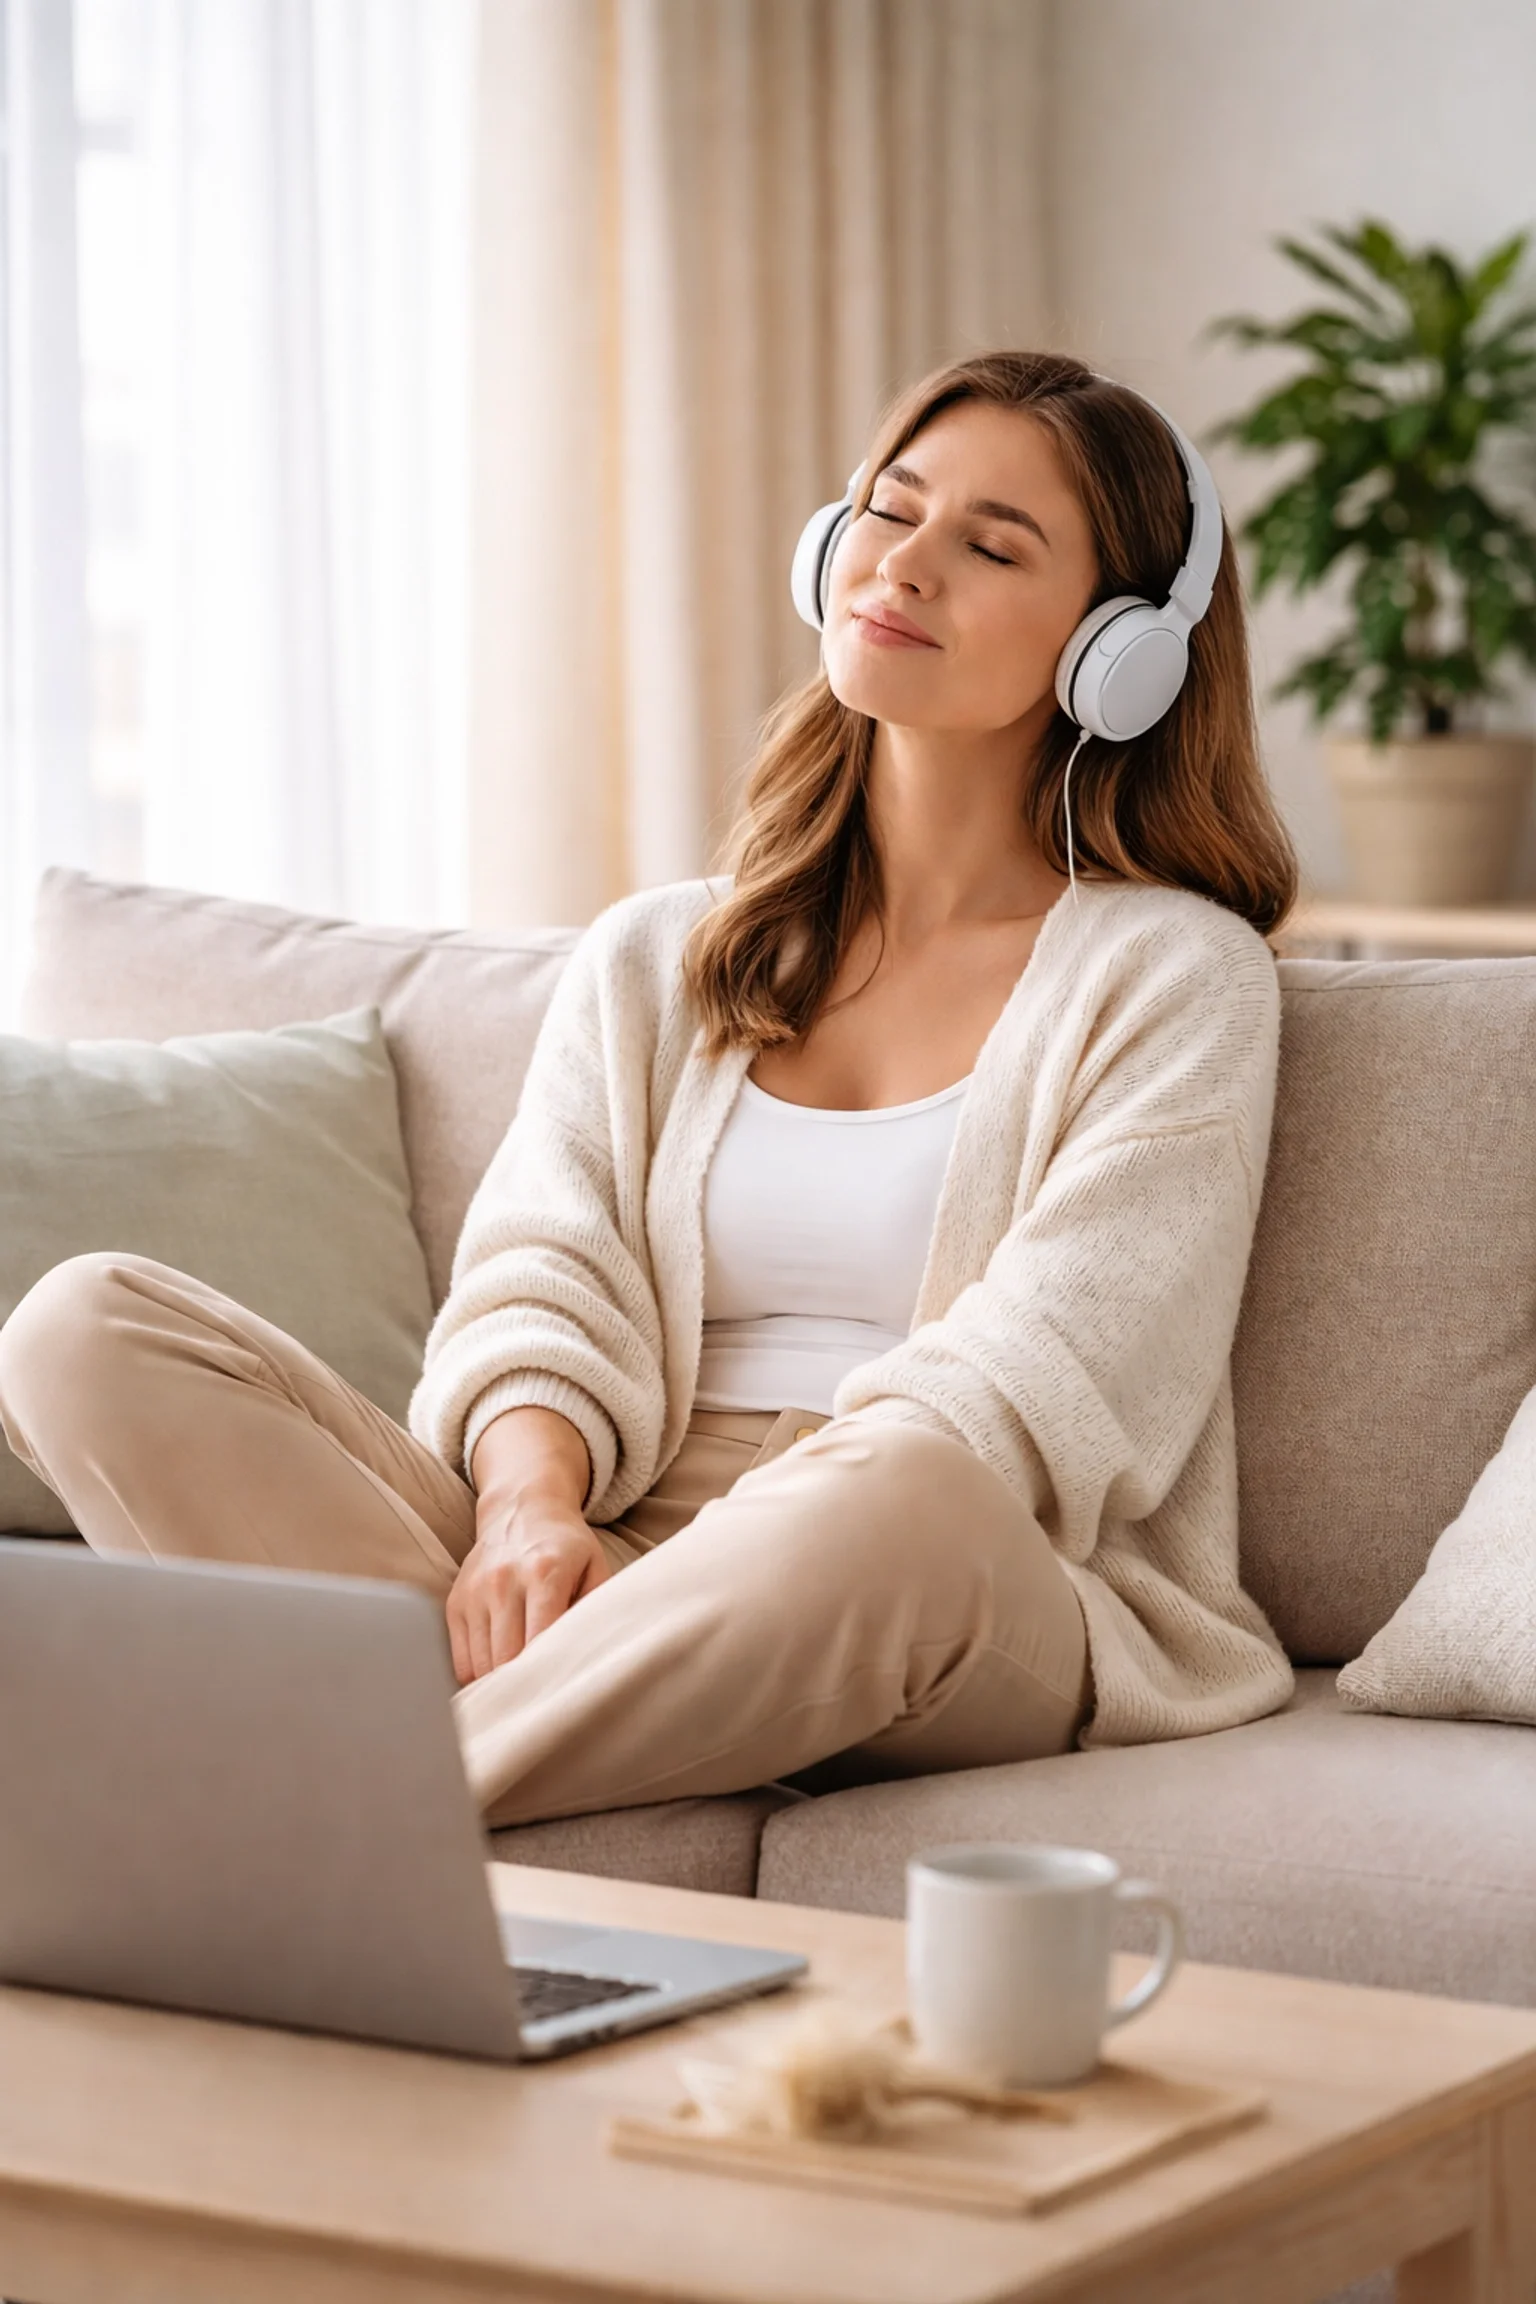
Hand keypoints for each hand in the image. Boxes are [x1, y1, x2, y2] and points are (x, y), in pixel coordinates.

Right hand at [446, 1499, 612, 1685]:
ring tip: (520, 1694)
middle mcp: (503, 1582)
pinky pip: (460, 1659)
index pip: (539, 1640)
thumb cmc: (565, 1545)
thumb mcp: (594, 1566)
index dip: (548, 1674)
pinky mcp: (456, 1602)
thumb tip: (591, 1656)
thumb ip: (596, 1608)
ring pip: (480, 1664)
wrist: (521, 1508)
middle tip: (541, 1705)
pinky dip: (477, 1676)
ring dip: (499, 1685)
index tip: (559, 1694)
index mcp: (543, 1573)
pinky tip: (497, 1676)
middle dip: (523, 1687)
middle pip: (505, 1658)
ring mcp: (475, 1593)